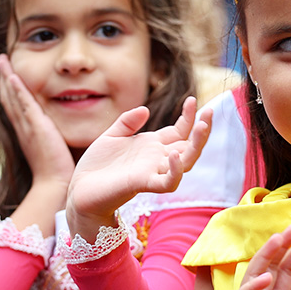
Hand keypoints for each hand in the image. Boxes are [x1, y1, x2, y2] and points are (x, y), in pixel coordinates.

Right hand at [0, 53, 74, 187]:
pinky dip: (18, 90)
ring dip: (7, 76)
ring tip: (3, 59)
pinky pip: (25, 104)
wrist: (55, 185)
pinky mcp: (37, 127)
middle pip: (8, 97)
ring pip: (13, 97)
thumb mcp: (54, 148)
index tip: (8, 73)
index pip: (15, 106)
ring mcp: (28, 127)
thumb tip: (61, 132)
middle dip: (4, 77)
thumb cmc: (58, 172)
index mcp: (26, 132)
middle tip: (1, 59)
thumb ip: (54, 137)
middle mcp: (23, 128)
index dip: (10, 88)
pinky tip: (14, 76)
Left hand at [67, 96, 212, 228]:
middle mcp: (157, 160)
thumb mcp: (112, 135)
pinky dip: (175, 171)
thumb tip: (146, 110)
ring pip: (186, 162)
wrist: (80, 189)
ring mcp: (153, 172)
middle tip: (210, 112)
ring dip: (197, 145)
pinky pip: (168, 182)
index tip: (191, 99)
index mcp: (152, 146)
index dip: (189, 116)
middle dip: (202, 130)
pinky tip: (175, 155)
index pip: (180, 131)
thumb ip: (128, 122)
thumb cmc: (97, 165)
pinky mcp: (143, 184)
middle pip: (189, 146)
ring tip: (202, 126)